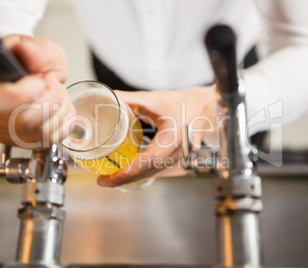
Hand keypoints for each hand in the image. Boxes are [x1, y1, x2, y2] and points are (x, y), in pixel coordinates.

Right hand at [0, 34, 74, 148]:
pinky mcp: (18, 141)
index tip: (44, 78)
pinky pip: (48, 142)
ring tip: (59, 96)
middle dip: (53, 101)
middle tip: (55, 86)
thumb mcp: (36, 47)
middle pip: (27, 121)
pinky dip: (63, 125)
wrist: (27, 73)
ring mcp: (2, 129)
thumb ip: (35, 49)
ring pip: (41, 133)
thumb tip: (28, 51)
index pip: (9, 98)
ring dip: (61, 112)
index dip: (36, 89)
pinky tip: (60, 111)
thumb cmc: (26, 61)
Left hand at [97, 86, 216, 186]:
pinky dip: (144, 174)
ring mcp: (183, 162)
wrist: (205, 110)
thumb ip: (128, 100)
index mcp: (174, 136)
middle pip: (148, 172)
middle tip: (103, 180)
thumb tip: (106, 99)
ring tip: (112, 177)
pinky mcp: (182, 166)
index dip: (128, 172)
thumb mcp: (153, 100)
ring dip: (133, 178)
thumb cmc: (183, 104)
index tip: (109, 178)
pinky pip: (160, 173)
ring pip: (153, 175)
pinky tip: (131, 172)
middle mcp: (181, 153)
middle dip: (124, 179)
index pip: (149, 160)